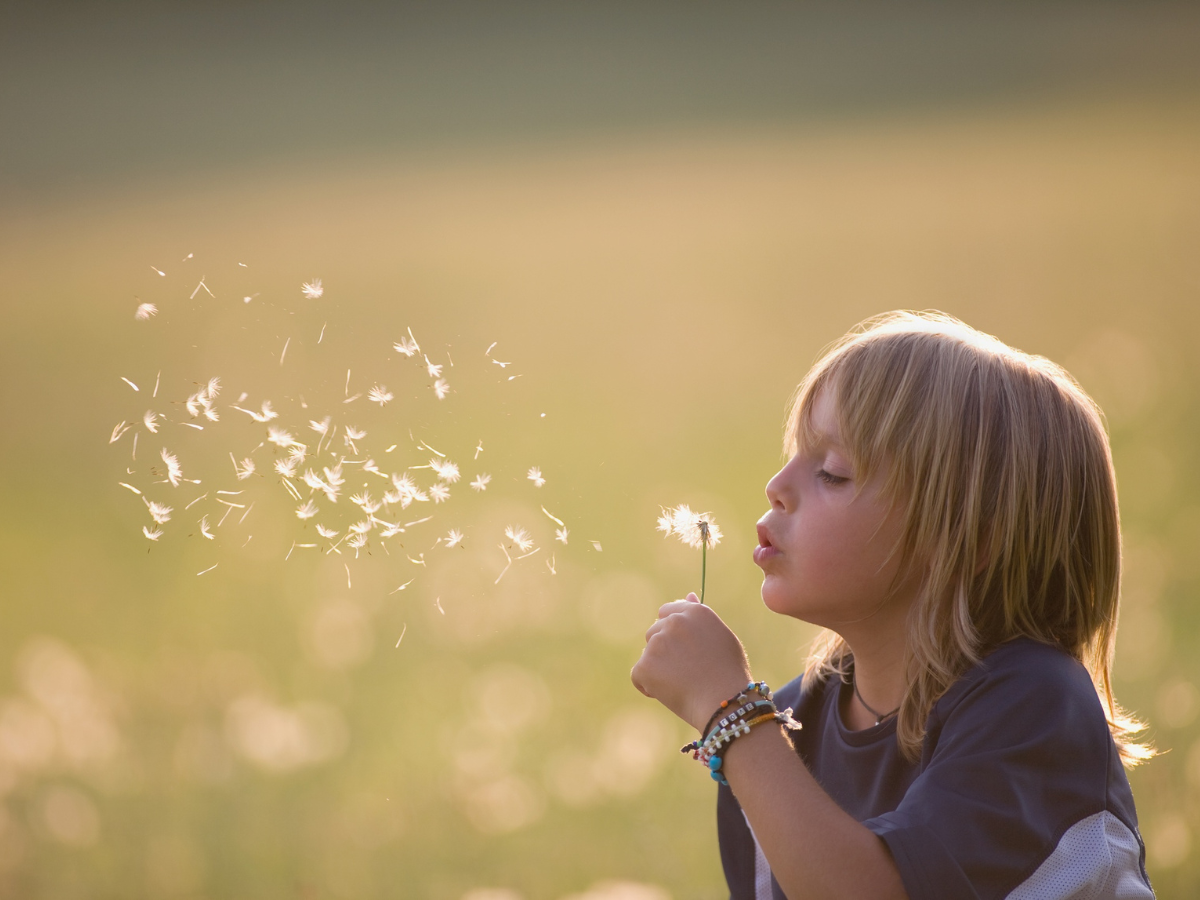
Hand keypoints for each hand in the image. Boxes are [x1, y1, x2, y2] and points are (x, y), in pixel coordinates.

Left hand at [630, 592, 751, 731]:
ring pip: (647, 653)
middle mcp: (674, 622)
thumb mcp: (721, 638)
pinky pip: (638, 675)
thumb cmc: (729, 673)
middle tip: (686, 670)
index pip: (668, 611)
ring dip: (657, 667)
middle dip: (664, 650)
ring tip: (682, 683)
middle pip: (654, 632)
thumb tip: (688, 595)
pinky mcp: (645, 665)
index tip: (681, 648)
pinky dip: (649, 686)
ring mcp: (658, 642)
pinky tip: (670, 693)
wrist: (725, 702)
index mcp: (694, 611)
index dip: (672, 632)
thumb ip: (700, 618)